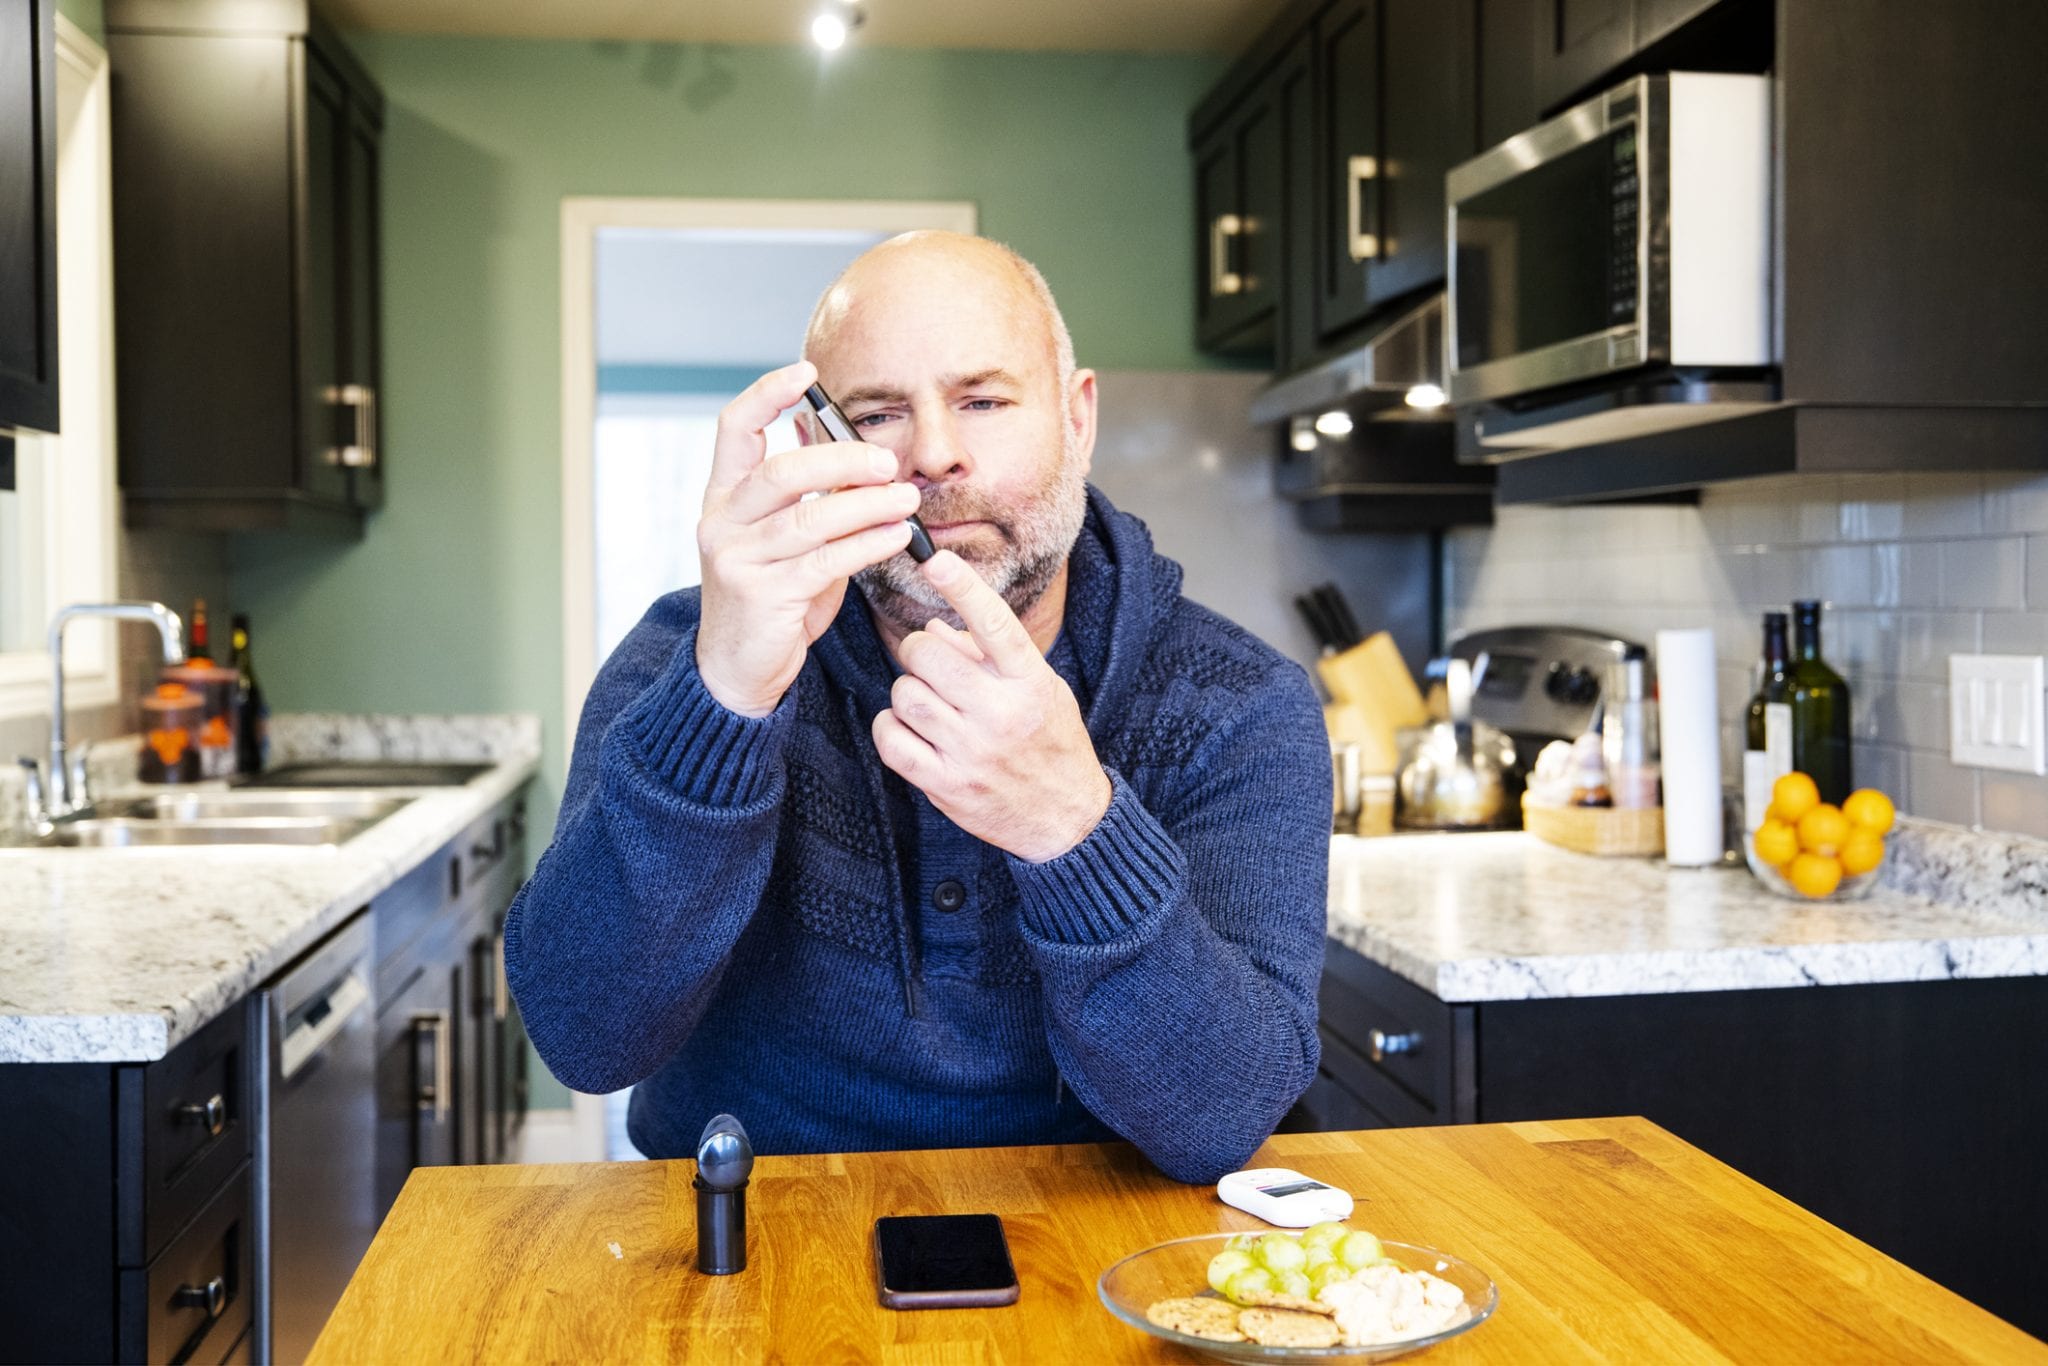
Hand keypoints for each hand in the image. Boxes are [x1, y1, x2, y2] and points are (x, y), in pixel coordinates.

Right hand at [696, 362, 920, 716]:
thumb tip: (853, 447)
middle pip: (781, 472)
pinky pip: (826, 561)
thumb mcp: (786, 538)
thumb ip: (810, 496)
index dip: (766, 394)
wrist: (739, 668)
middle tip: (888, 462)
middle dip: (841, 460)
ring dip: (867, 505)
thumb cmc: (772, 595)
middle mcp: (721, 522)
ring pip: (809, 519)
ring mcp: (736, 560)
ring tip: (908, 500)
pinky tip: (896, 535)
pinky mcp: (762, 596)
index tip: (807, 372)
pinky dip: (867, 544)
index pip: (733, 428)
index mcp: (722, 497)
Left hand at [871, 551, 1111, 861]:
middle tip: (927, 661)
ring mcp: (971, 752)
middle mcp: (1001, 714)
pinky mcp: (946, 785)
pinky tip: (909, 728)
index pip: (994, 624)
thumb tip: (936, 627)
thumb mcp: (1038, 689)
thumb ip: (989, 657)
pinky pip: (892, 739)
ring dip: (907, 690)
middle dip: (918, 649)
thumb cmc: (1051, 743)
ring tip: (928, 701)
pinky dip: (891, 727)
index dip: (962, 586)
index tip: (936, 559)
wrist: (1067, 820)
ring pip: (905, 694)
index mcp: (1030, 682)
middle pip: (929, 655)